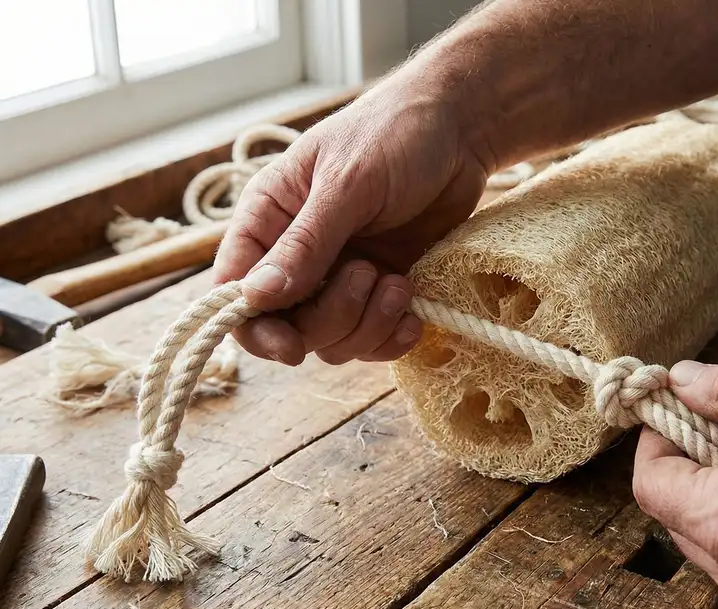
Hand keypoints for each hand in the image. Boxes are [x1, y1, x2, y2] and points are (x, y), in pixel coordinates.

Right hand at [212, 81, 489, 365]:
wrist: (460, 130)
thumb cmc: (394, 135)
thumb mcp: (348, 185)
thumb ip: (305, 243)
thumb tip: (255, 296)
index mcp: (269, 219)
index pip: (235, 290)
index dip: (255, 327)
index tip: (291, 347)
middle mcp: (297, 255)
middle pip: (287, 326)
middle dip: (331, 318)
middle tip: (369, 275)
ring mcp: (341, 276)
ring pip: (332, 340)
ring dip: (367, 325)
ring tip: (398, 283)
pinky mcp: (381, 289)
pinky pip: (372, 339)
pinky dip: (392, 338)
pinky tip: (414, 315)